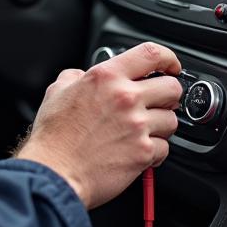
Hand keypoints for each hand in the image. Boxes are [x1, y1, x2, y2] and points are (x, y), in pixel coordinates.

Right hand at [15, 42, 182, 209]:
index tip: (170, 66)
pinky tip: (137, 151)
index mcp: (106, 77)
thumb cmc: (54, 136)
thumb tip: (81, 75)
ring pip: (172, 120)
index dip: (168, 58)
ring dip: (160, 126)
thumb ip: (74, 77)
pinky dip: (154, 152)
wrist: (55, 172)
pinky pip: (164, 148)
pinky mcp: (144, 153)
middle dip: (167, 96)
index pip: (151, 54)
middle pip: (172, 88)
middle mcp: (126, 97)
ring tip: (142, 131)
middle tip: (157, 103)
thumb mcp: (57, 91)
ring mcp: (137, 125)